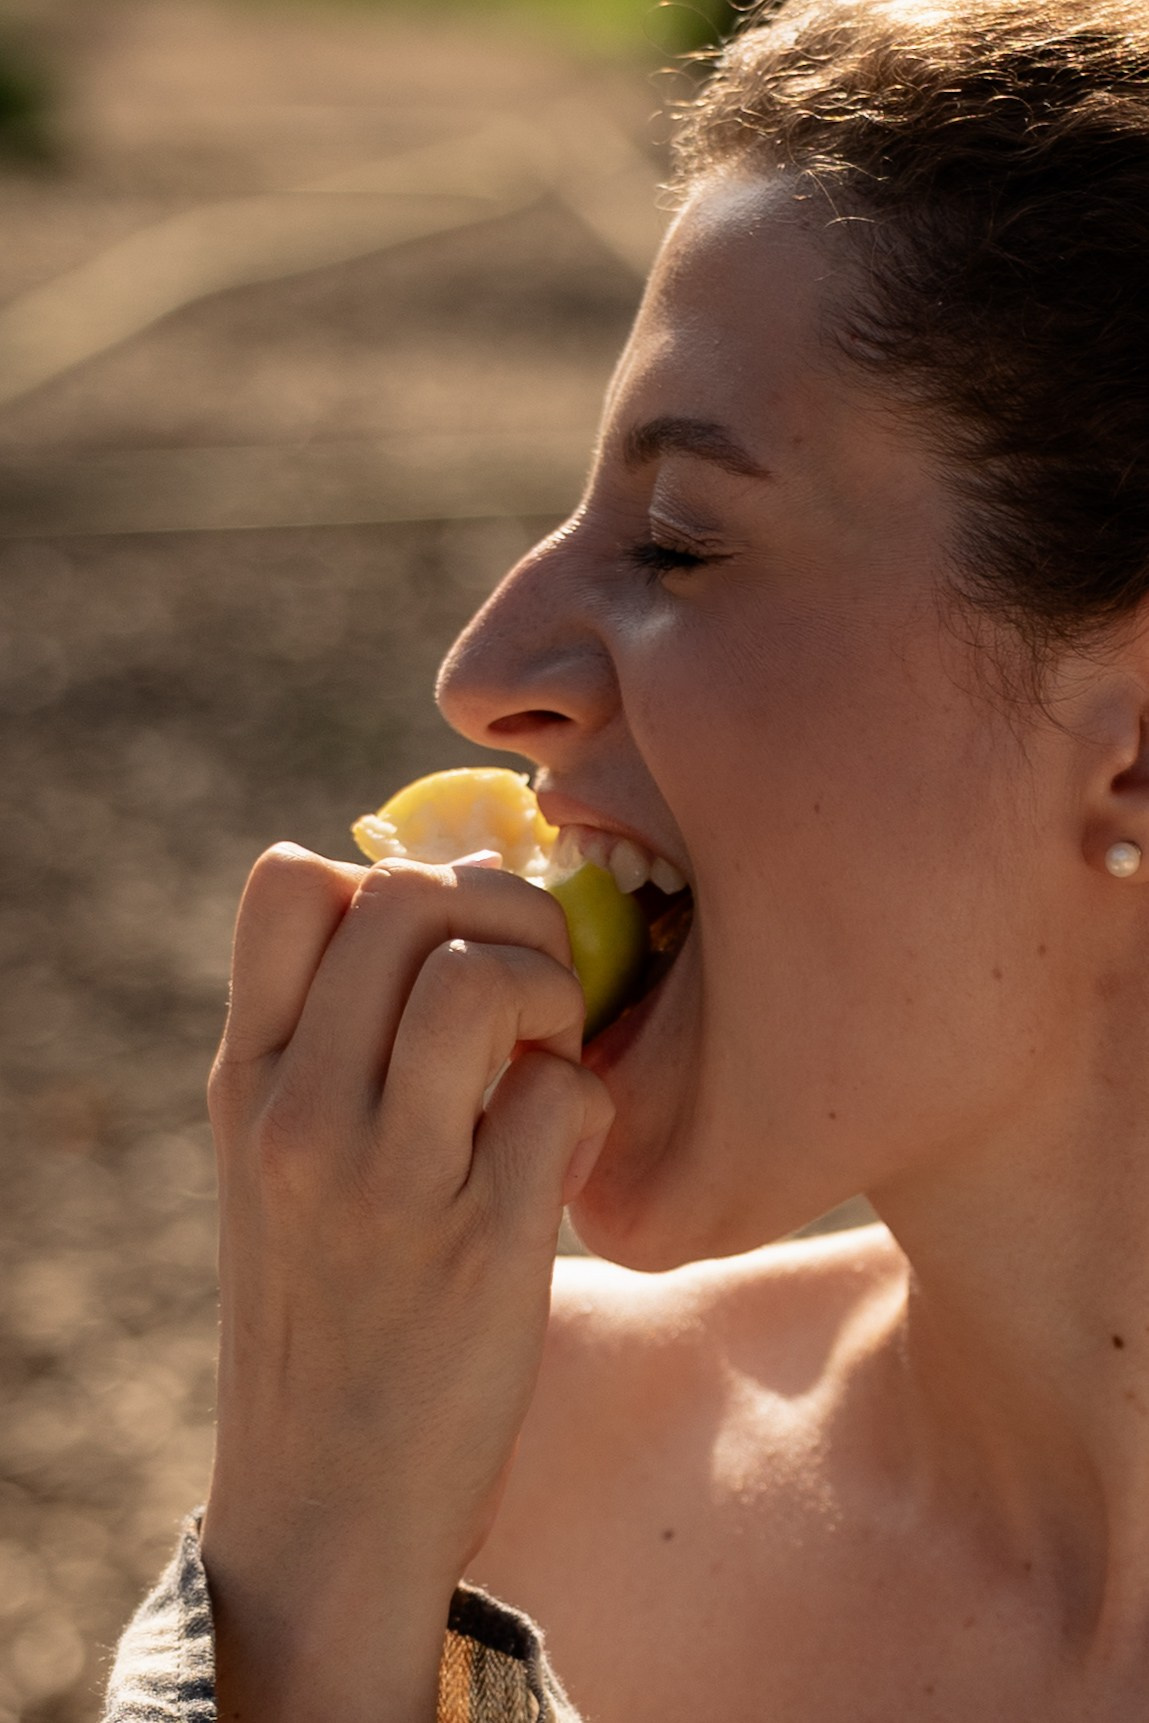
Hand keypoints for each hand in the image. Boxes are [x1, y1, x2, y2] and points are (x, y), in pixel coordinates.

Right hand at [199, 843, 612, 1722]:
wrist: (330, 1501)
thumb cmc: (326, 1307)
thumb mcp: (279, 1161)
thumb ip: (335, 1041)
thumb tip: (457, 915)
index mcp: (247, 1078)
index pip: (290, 879)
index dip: (389, 879)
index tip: (436, 950)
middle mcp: (300, 1112)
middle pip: (409, 895)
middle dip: (502, 912)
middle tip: (526, 988)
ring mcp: (386, 1181)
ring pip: (483, 979)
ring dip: (548, 993)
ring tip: (546, 1056)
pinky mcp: (481, 1249)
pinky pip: (562, 1097)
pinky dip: (586, 1105)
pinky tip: (560, 1158)